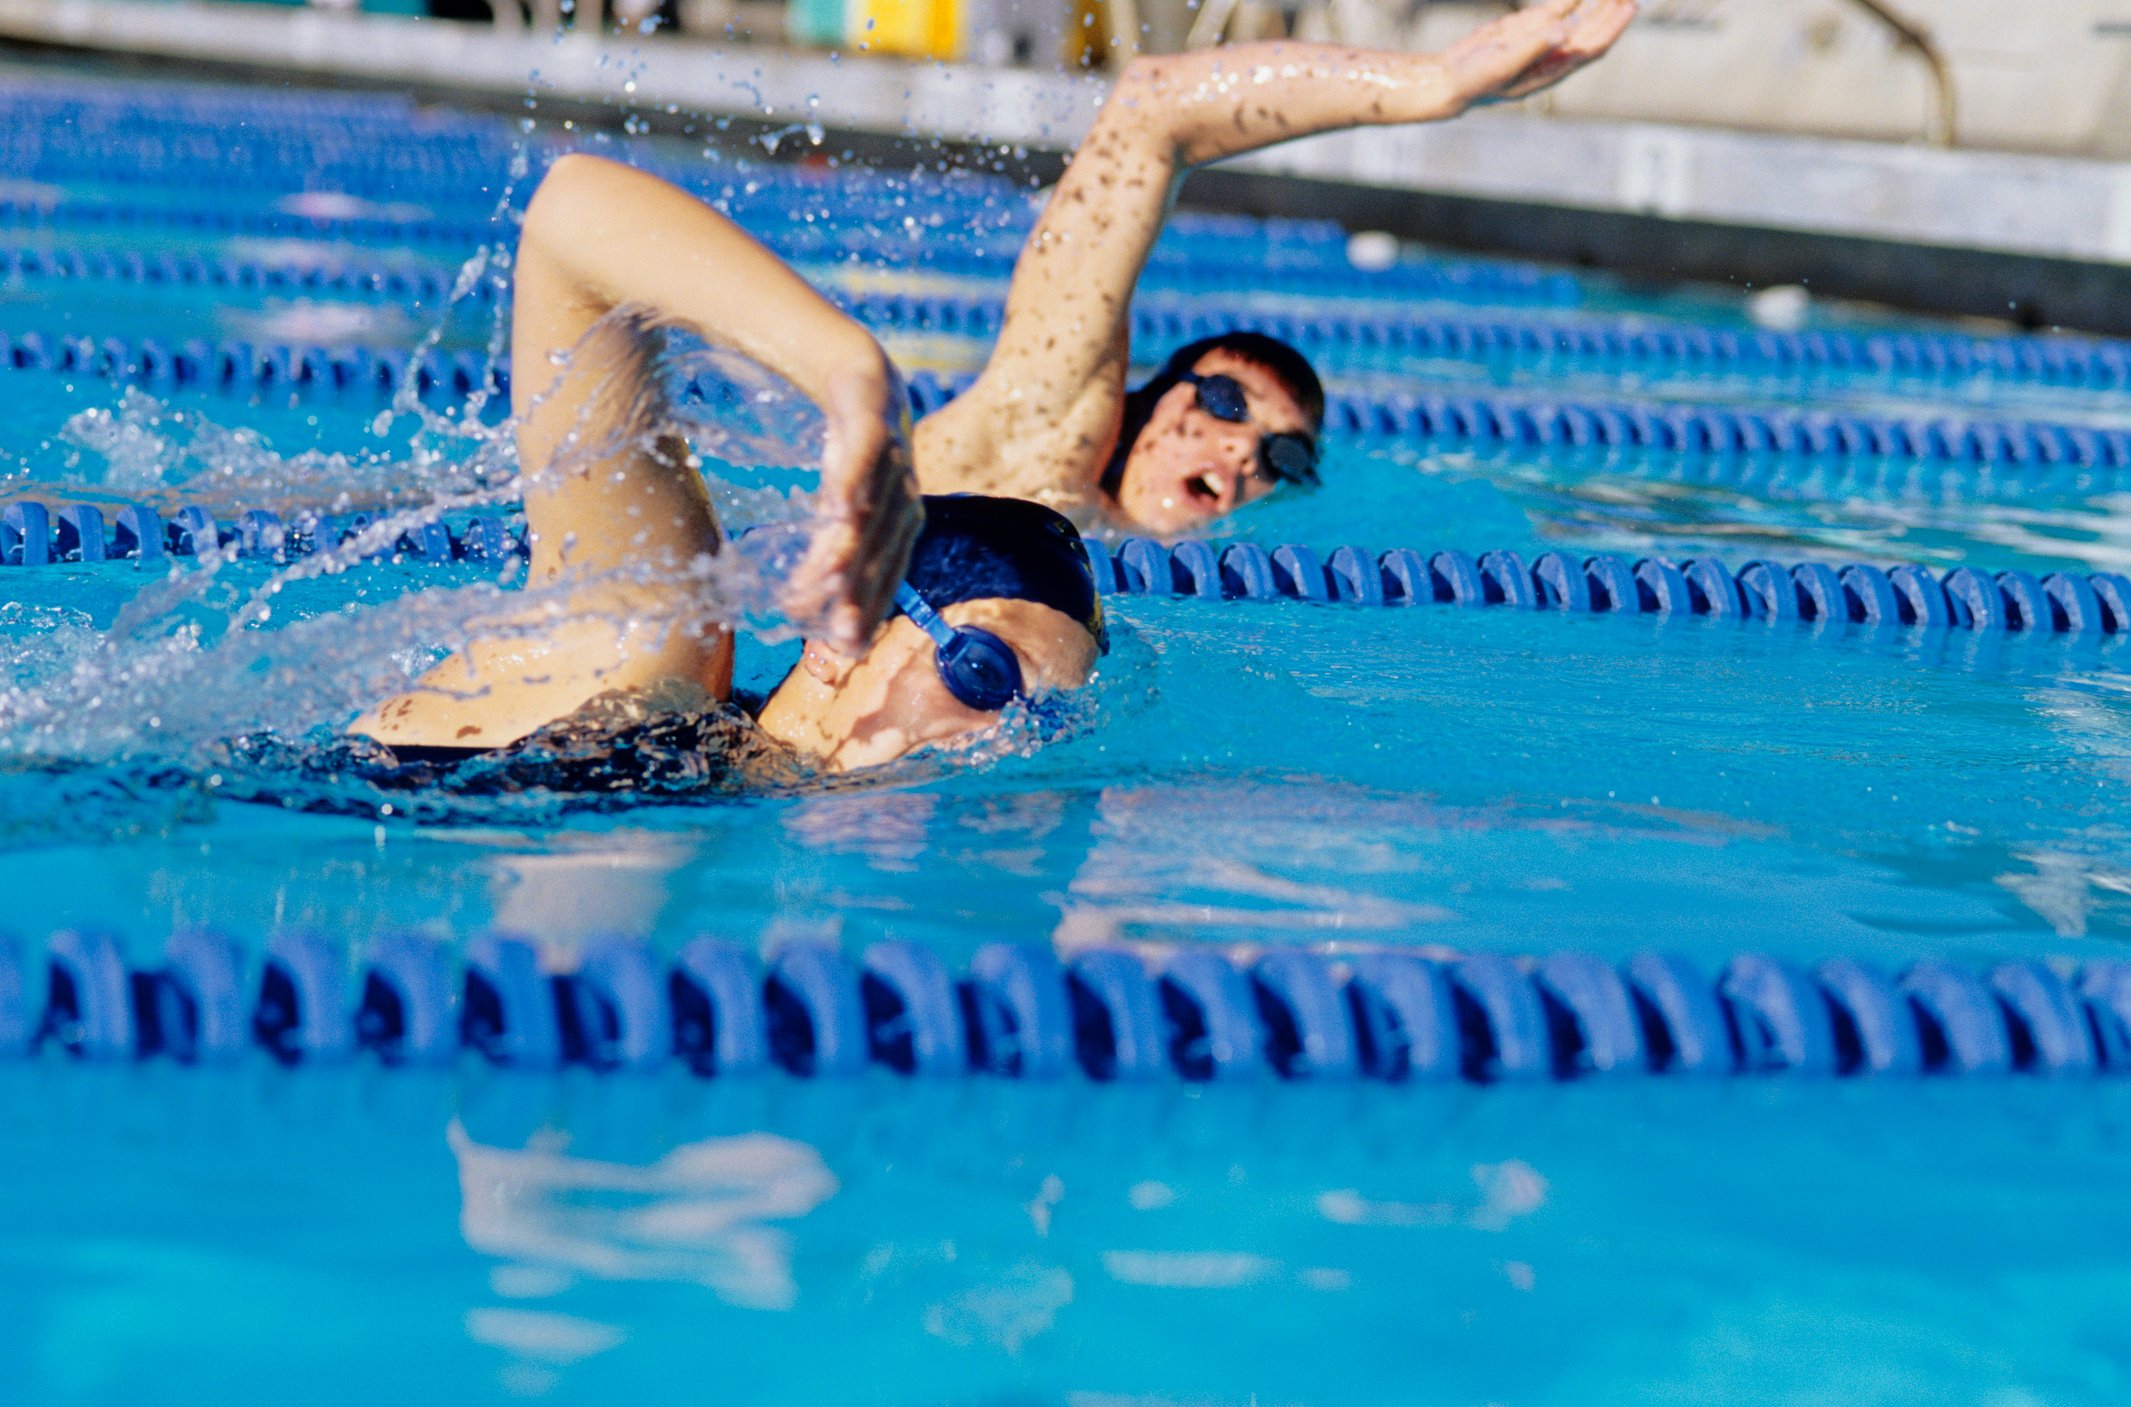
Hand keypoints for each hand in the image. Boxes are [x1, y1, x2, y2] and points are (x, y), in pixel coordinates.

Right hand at [783, 352, 922, 652]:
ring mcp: (894, 463)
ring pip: (868, 512)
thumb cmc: (853, 459)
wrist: (864, 380)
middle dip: (857, 594)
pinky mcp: (875, 424)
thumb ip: (827, 557)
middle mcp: (905, 500)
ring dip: (846, 547)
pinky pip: (866, 454)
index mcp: (901, 528)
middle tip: (831, 629)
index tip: (844, 649)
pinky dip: (854, 480)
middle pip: (878, 554)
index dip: (867, 613)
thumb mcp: (842, 513)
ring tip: (823, 579)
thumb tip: (797, 611)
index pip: (886, 579)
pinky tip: (838, 505)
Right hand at [1441, 0, 1637, 109]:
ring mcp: (1542, 40)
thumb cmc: (1475, 80)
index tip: (1629, 6)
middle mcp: (1553, 55)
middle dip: (1612, 11)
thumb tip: (1566, 29)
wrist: (1450, 78)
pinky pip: (1557, 9)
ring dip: (1597, 3)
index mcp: (1553, 70)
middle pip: (1592, 31)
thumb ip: (1534, 47)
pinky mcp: (1528, 28)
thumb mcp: (1504, 65)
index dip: (1613, 26)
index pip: (1593, 47)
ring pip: (1579, 19)